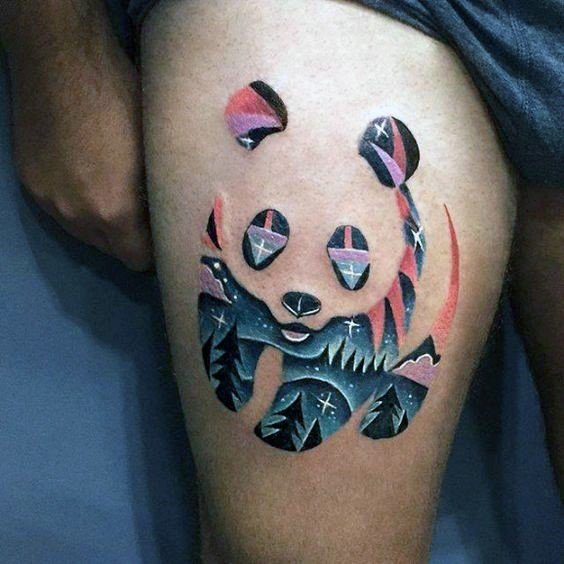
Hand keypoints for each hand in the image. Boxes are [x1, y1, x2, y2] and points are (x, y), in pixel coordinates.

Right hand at [2, 1, 151, 269]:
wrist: (62, 60)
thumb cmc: (123, 100)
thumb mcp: (155, 152)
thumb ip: (159, 196)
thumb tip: (168, 219)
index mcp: (115, 211)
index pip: (139, 260)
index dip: (155, 250)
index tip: (164, 234)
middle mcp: (79, 217)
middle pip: (111, 251)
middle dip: (129, 239)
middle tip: (143, 214)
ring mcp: (50, 202)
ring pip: (84, 235)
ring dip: (102, 224)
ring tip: (114, 193)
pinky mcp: (30, 184)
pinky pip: (61, 213)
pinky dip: (77, 205)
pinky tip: (86, 178)